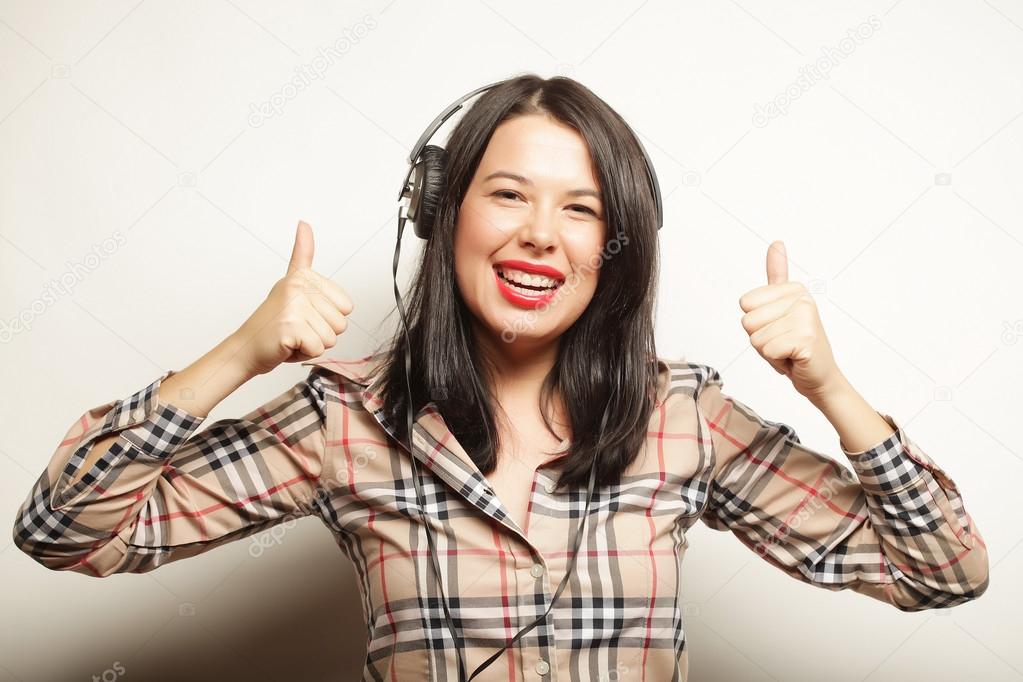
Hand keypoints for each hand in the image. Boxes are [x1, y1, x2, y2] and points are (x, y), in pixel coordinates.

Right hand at [231, 221, 354, 375]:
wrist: (245, 348)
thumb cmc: (272, 323)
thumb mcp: (291, 286)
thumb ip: (302, 255)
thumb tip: (304, 222)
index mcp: (303, 276)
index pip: (347, 306)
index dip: (328, 318)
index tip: (303, 313)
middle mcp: (298, 287)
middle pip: (341, 324)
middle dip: (320, 333)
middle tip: (295, 328)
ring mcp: (294, 306)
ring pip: (331, 338)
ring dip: (312, 344)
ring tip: (291, 336)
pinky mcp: (291, 327)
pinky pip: (318, 349)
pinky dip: (304, 354)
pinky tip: (287, 345)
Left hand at [738, 241, 843, 400]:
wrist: (820, 377)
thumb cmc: (794, 345)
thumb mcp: (778, 308)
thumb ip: (777, 275)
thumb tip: (776, 242)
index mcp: (794, 288)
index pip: (745, 304)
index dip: (756, 323)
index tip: (778, 328)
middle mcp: (802, 298)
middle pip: (748, 321)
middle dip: (761, 339)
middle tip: (783, 342)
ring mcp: (806, 318)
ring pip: (756, 338)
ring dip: (769, 351)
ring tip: (788, 351)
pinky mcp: (806, 340)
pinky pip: (767, 350)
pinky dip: (776, 362)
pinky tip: (793, 359)